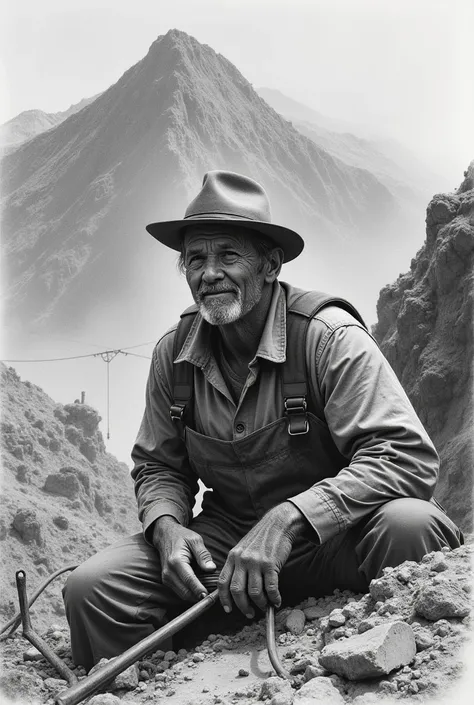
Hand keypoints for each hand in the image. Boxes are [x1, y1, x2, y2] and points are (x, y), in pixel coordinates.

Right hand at [152, 516, 215, 601]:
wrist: (165, 536)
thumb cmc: (181, 536)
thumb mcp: (195, 540)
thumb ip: (203, 555)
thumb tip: (211, 569)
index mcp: (176, 561)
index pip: (189, 580)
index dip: (199, 589)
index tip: (208, 596)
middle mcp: (168, 572)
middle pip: (185, 591)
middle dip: (198, 596)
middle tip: (212, 596)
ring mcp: (166, 578)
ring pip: (182, 595)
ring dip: (194, 596)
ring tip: (208, 593)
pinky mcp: (167, 581)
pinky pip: (180, 592)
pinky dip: (190, 593)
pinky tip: (199, 589)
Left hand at [218, 502, 307, 617]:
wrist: (277, 524)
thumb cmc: (261, 539)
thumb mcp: (242, 549)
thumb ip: (237, 566)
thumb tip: (237, 590)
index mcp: (232, 557)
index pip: (222, 582)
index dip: (224, 599)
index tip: (228, 609)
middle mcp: (242, 560)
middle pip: (237, 591)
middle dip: (243, 606)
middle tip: (249, 613)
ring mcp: (256, 562)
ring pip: (254, 592)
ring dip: (260, 604)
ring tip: (264, 606)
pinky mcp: (270, 564)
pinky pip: (271, 588)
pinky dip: (274, 598)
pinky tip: (276, 601)